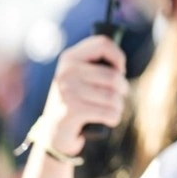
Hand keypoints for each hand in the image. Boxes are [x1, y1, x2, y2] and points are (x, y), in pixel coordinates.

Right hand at [39, 35, 127, 155]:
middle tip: (115, 98)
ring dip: (118, 107)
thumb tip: (120, 65)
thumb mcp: (82, 78)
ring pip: (113, 96)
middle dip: (122, 90)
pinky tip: (108, 120)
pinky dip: (114, 118)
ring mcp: (67, 91)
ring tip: (110, 110)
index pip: (102, 44)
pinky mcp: (71, 112)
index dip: (118, 57)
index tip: (119, 71)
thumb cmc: (77, 101)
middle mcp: (66, 72)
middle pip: (113, 76)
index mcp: (69, 58)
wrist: (54, 133)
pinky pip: (108, 113)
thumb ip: (98, 65)